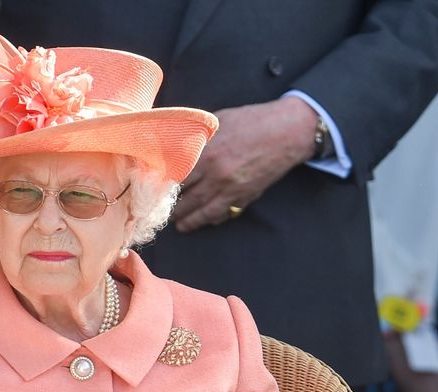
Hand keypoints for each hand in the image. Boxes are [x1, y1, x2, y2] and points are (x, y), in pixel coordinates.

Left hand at [172, 96, 318, 231]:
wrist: (286, 132)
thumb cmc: (252, 121)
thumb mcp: (218, 121)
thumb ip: (196, 136)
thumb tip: (173, 143)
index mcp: (207, 153)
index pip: (175, 176)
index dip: (162, 185)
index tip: (151, 189)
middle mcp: (216, 175)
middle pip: (186, 198)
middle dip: (171, 207)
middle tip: (159, 210)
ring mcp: (232, 189)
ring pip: (202, 211)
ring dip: (187, 219)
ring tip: (178, 224)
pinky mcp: (245, 196)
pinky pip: (223, 213)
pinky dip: (210, 219)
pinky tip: (201, 221)